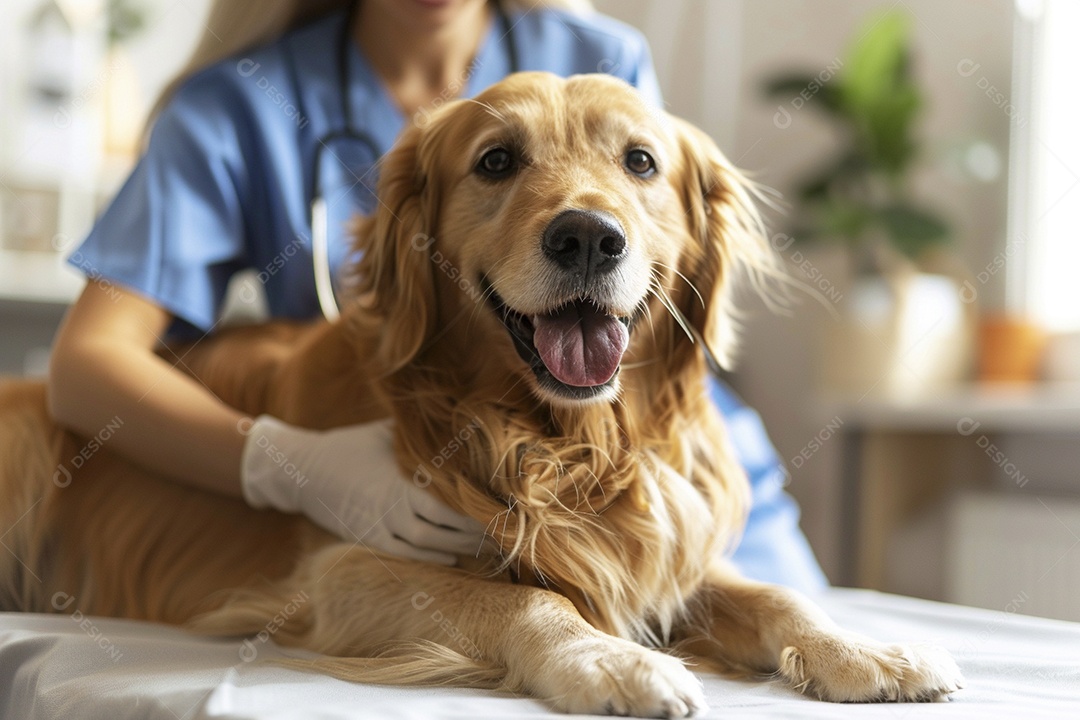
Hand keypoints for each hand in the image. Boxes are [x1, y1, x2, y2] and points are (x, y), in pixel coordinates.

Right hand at [240, 415, 484, 564]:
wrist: (302, 471)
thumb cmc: (350, 445)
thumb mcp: (386, 432)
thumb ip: (420, 434)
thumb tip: (459, 421)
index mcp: (403, 478)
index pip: (450, 498)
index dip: (479, 507)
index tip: (505, 507)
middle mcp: (395, 506)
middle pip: (446, 526)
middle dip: (479, 532)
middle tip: (508, 534)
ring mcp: (381, 526)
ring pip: (430, 545)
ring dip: (461, 548)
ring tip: (488, 548)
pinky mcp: (369, 539)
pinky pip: (406, 555)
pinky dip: (432, 558)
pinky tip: (453, 557)